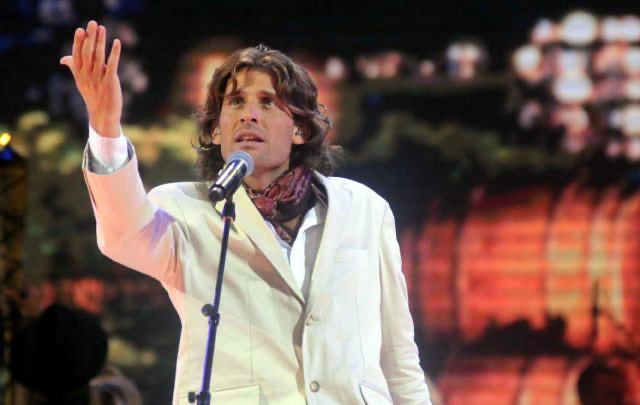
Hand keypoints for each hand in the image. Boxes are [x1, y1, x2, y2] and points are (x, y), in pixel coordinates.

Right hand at [60, 21, 121, 137]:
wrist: (103, 115)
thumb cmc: (92, 96)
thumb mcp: (80, 81)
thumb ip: (74, 67)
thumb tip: (63, 59)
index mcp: (79, 73)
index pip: (77, 54)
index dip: (78, 42)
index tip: (80, 30)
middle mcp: (87, 74)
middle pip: (87, 52)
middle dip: (90, 37)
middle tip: (92, 23)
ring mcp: (98, 78)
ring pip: (99, 56)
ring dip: (100, 41)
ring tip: (102, 28)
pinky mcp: (110, 81)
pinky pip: (112, 65)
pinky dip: (114, 53)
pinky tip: (117, 43)